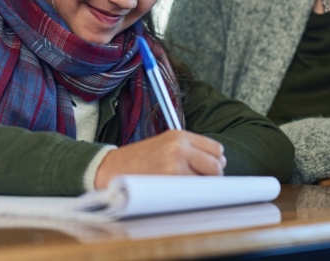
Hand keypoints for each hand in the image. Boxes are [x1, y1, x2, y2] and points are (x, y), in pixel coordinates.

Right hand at [94, 130, 226, 188]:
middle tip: (201, 181)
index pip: (216, 149)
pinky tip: (179, 192)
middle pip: (216, 165)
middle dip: (212, 176)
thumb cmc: (139, 158)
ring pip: (206, 180)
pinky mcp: (170, 181)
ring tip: (186, 186)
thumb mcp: (164, 143)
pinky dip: (191, 194)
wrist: (113, 168)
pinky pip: (193, 191)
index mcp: (179, 136)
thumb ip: (188, 149)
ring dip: (201, 186)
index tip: (210, 168)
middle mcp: (180, 148)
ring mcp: (175, 165)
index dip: (216, 161)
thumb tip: (216, 164)